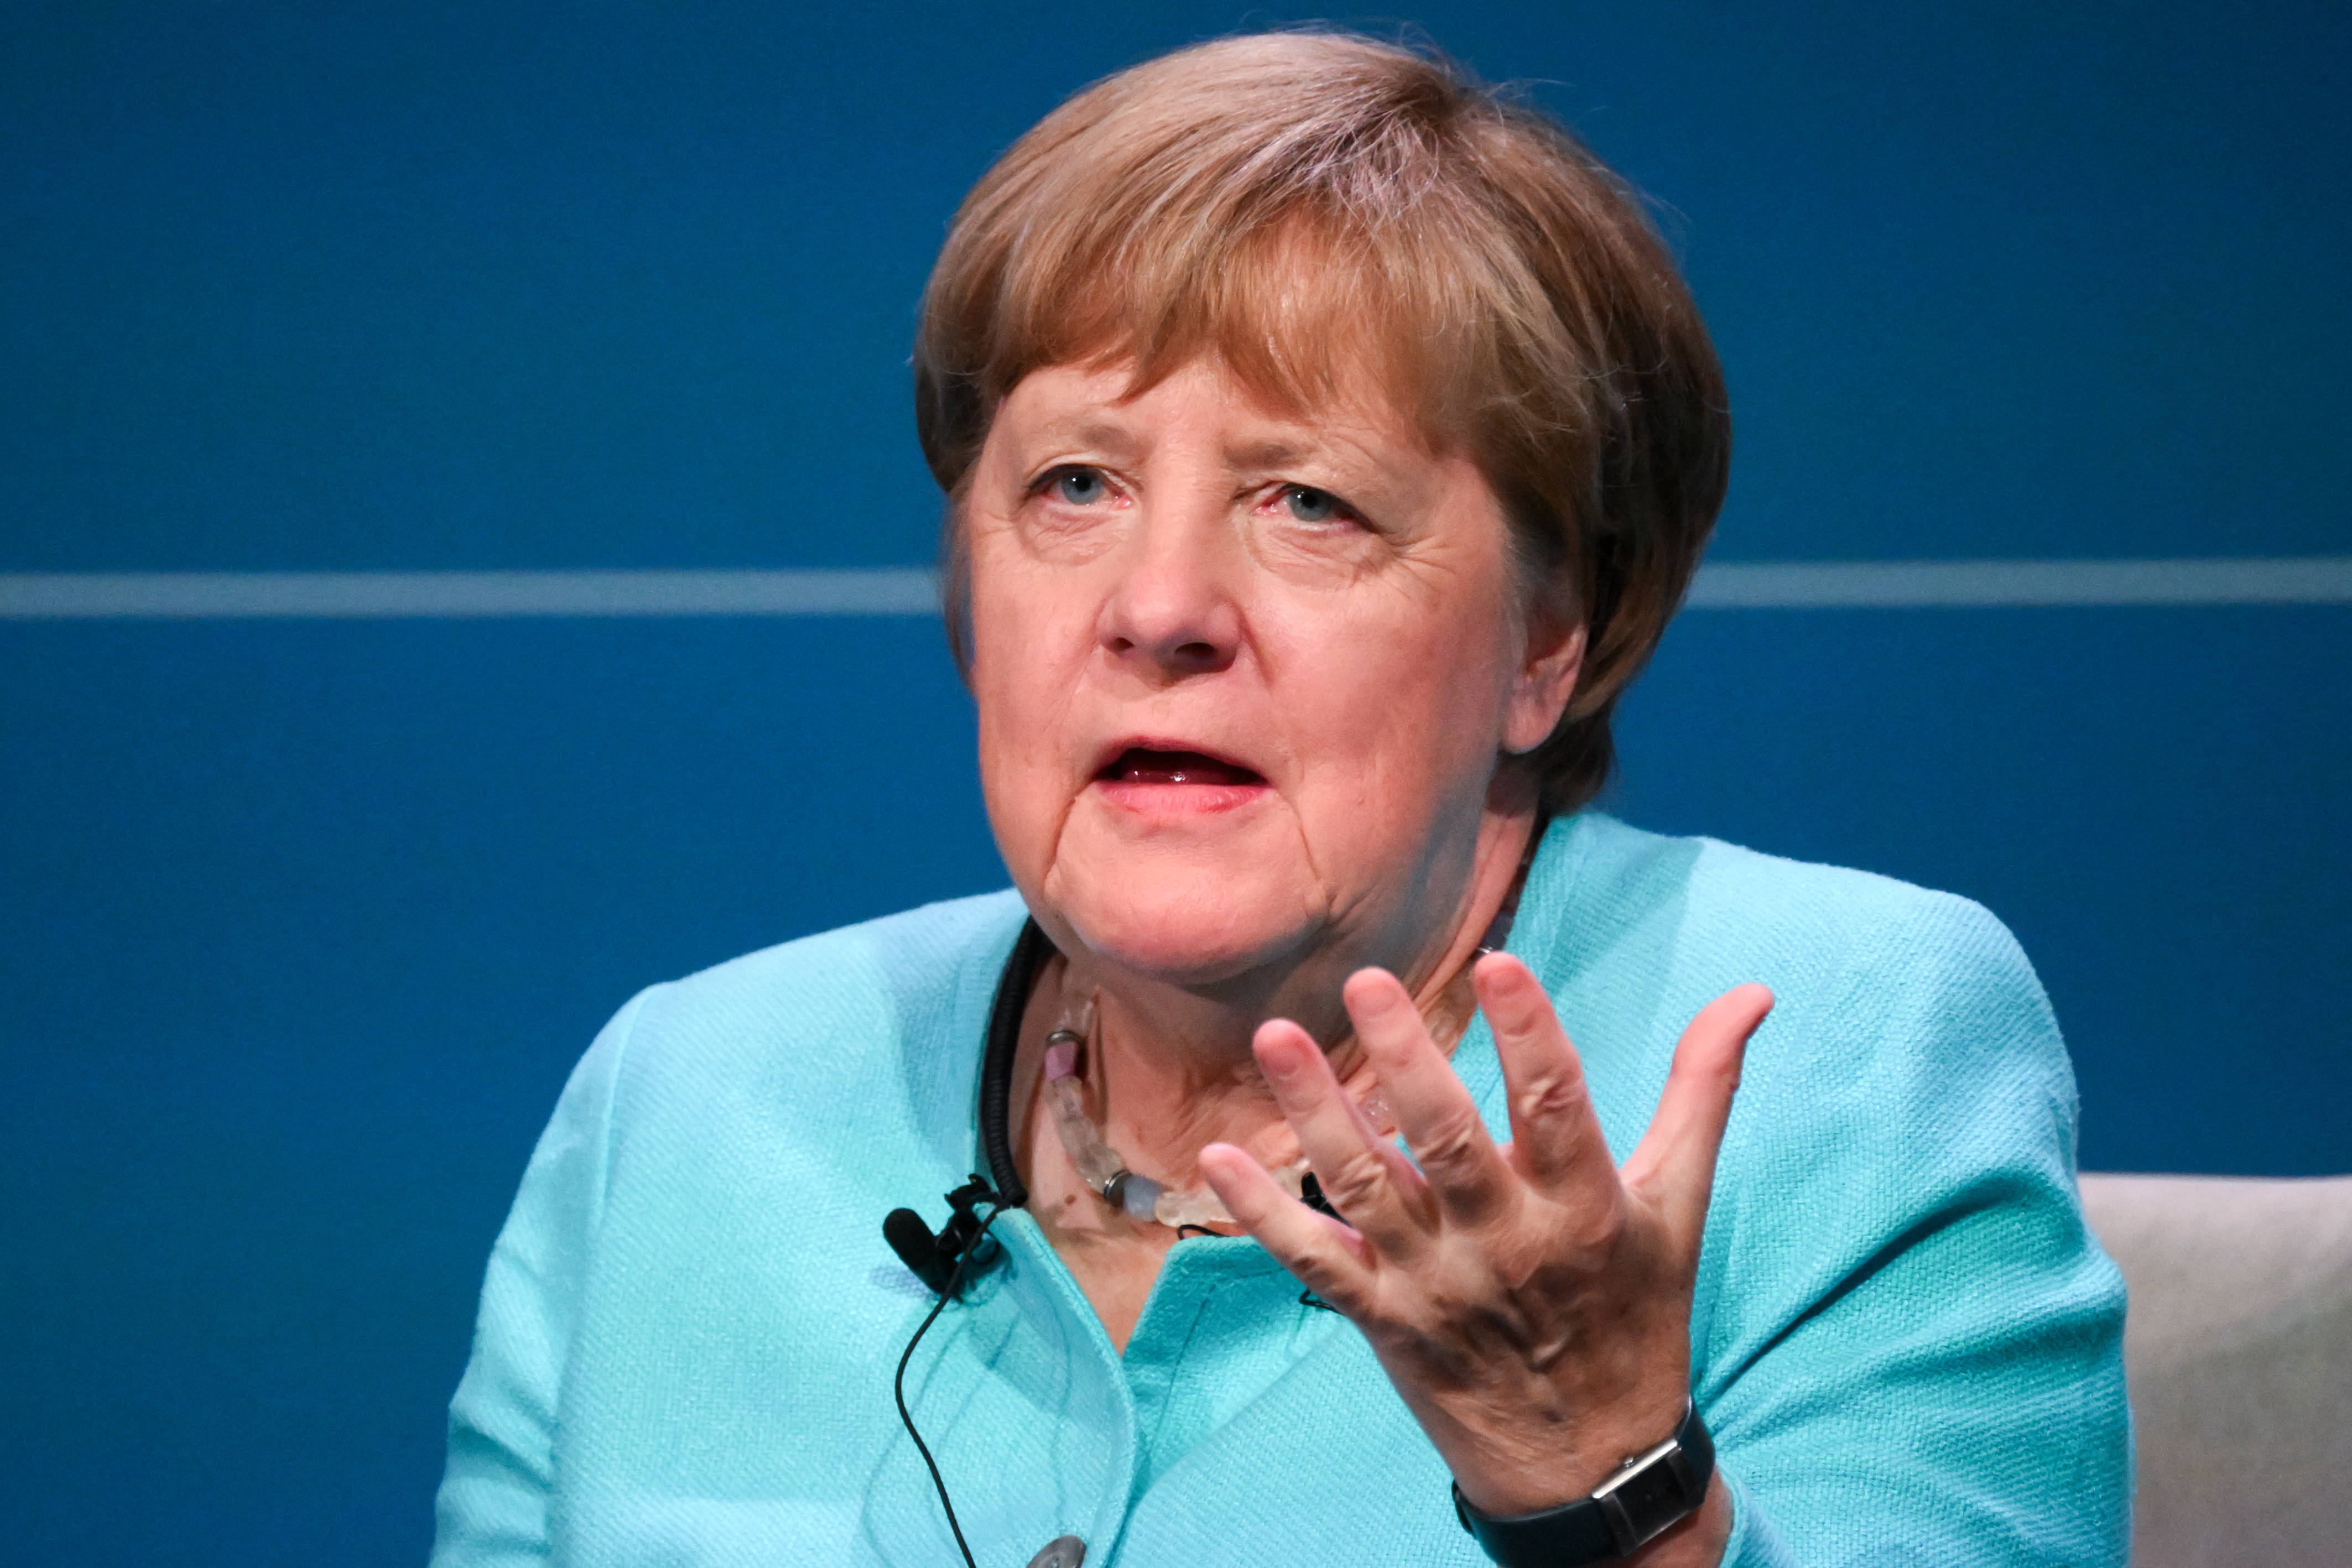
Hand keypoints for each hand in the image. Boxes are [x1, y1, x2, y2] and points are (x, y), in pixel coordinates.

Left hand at [1197, 955, 1771, 1553]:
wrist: (1589, 1466)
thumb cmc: (1637, 1314)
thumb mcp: (1680, 1207)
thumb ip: (1703, 1092)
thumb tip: (1752, 993)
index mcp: (1585, 1209)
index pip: (1557, 1105)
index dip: (1528, 1033)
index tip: (1496, 961)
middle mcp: (1507, 1243)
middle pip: (1448, 1140)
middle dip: (1406, 1059)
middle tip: (1363, 981)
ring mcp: (1436, 1282)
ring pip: (1368, 1187)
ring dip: (1316, 1112)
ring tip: (1275, 1038)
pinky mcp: (1383, 1319)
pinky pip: (1314, 1261)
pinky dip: (1262, 1211)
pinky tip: (1215, 1155)